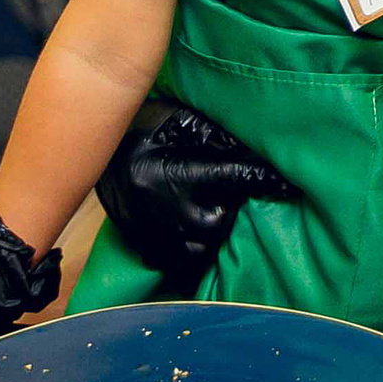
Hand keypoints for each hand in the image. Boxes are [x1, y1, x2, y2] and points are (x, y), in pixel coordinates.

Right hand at [94, 100, 293, 284]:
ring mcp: (150, 231)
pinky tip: (189, 229)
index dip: (263, 180)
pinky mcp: (141, 245)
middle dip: (227, 207)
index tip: (289, 186)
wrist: (93, 149)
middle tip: (223, 191)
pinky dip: (189, 249)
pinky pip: (176, 261)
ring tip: (205, 210)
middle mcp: (164, 206)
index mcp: (176, 171)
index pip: (233, 177)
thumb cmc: (144, 128)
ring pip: (200, 248)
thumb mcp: (180, 120)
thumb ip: (216, 135)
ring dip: (210, 232)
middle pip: (219, 221)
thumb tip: (254, 147)